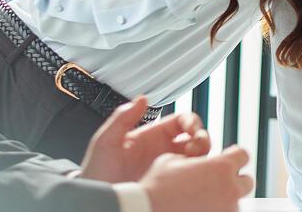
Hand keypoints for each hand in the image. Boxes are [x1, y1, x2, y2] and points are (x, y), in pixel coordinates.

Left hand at [81, 96, 211, 182]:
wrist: (97, 201)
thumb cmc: (97, 174)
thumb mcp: (105, 142)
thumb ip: (122, 118)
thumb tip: (141, 99)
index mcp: (152, 136)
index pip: (181, 121)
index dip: (191, 121)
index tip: (192, 128)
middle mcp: (164, 152)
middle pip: (196, 138)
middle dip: (203, 139)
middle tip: (197, 147)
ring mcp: (169, 169)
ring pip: (198, 158)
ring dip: (204, 157)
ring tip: (195, 164)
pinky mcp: (172, 187)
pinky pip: (192, 178)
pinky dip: (199, 175)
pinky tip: (193, 177)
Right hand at [141, 145, 253, 211]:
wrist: (146, 210)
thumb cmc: (157, 186)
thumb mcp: (173, 159)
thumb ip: (195, 157)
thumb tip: (200, 159)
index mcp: (221, 167)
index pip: (243, 155)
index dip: (234, 155)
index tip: (227, 157)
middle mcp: (229, 188)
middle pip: (247, 181)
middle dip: (234, 179)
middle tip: (218, 180)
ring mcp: (226, 208)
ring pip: (236, 201)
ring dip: (225, 197)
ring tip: (205, 197)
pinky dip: (217, 209)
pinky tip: (200, 206)